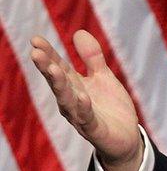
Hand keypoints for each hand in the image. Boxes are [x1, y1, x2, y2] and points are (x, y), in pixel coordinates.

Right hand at [30, 31, 142, 170]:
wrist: (126, 138)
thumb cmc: (111, 108)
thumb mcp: (104, 78)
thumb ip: (92, 58)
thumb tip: (78, 32)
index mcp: (74, 87)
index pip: (58, 68)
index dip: (48, 54)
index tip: (35, 39)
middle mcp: (72, 101)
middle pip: (58, 82)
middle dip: (47, 67)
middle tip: (35, 52)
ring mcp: (82, 116)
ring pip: (67, 100)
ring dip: (60, 85)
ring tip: (53, 69)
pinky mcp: (95, 130)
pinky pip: (87, 118)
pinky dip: (84, 108)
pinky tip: (82, 97)